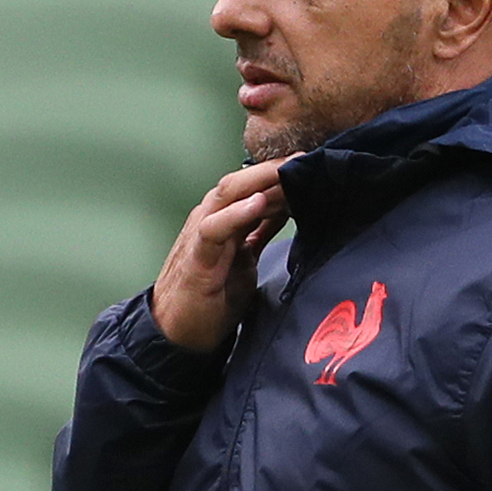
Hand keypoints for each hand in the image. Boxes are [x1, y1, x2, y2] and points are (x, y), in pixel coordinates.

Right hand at [152, 158, 289, 351]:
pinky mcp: (197, 257)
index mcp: (223, 219)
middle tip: (305, 158)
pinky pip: (214, 228)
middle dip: (273, 168)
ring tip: (287, 170)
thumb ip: (260, 231)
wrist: (179, 332)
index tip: (311, 163)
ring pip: (227, 195)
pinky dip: (236, 213)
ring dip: (259, 181)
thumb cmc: (211, 296)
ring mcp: (200, 235)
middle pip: (241, 181)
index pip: (251, 186)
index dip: (279, 173)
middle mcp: (211, 219)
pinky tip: (259, 202)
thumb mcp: (245, 258)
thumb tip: (289, 208)